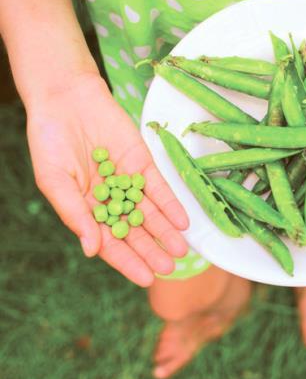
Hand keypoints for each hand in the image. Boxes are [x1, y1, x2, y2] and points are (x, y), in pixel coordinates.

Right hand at [26, 73, 189, 286]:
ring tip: (181, 249)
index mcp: (86, 210)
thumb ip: (75, 214)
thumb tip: (91, 250)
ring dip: (166, 231)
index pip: (110, 242)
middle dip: (152, 249)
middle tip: (170, 267)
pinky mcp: (142, 163)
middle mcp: (110, 200)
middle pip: (135, 231)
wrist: (66, 99)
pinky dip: (170, 203)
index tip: (146, 279)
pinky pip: (159, 186)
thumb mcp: (55, 181)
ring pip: (150, 212)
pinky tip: (182, 220)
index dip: (128, 261)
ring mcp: (128, 182)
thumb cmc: (50, 141)